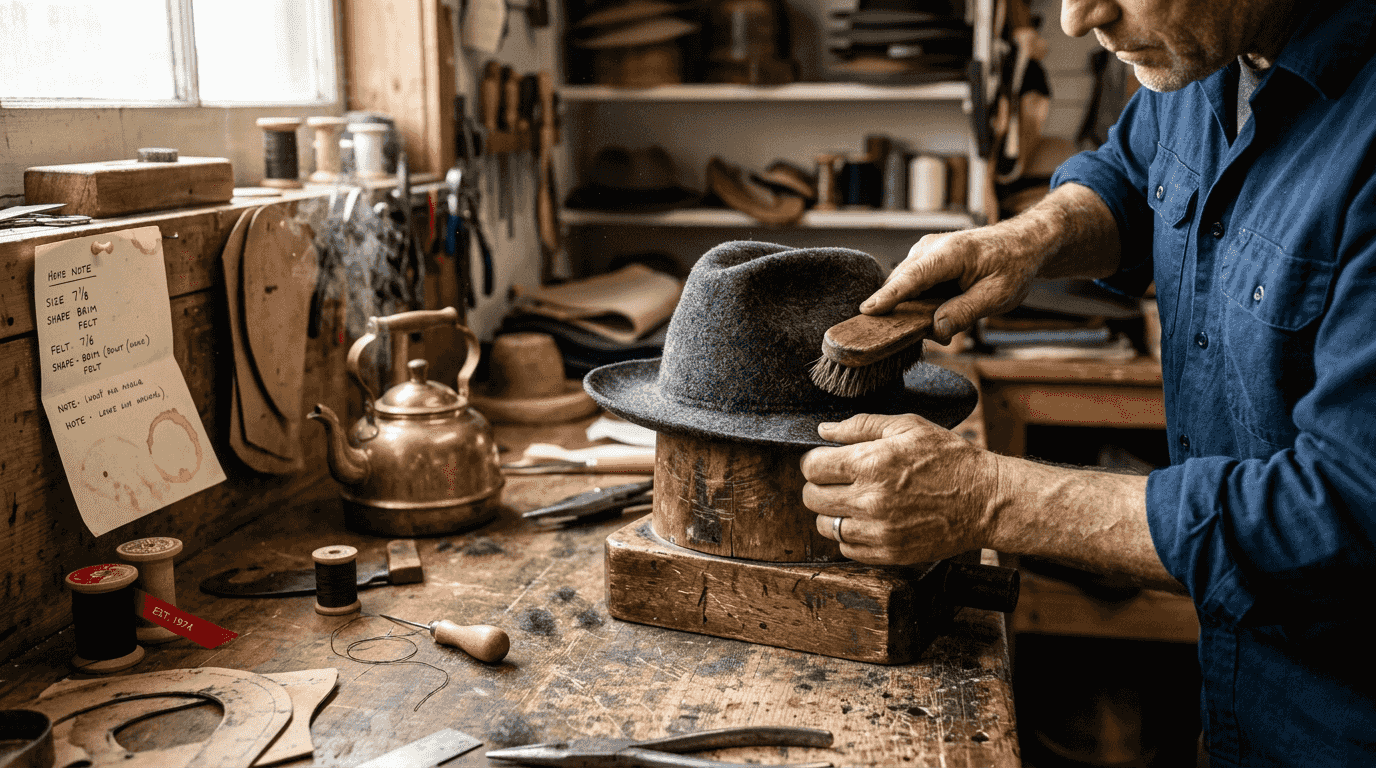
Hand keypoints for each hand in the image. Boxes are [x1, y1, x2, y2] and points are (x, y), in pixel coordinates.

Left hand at [800, 413, 997, 564]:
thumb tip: (824, 430)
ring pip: (824, 526)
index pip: (812, 467)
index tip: (826, 462)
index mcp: (871, 463)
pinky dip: (850, 536)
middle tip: (837, 481)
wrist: (986, 500)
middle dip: (819, 486)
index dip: (815, 462)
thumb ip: (861, 425)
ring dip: (832, 513)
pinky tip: (866, 521)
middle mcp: (870, 500)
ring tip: (852, 502)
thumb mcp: (908, 427)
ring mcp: (879, 531)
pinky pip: (847, 549)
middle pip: (812, 498)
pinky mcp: (889, 553)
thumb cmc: (950, 459)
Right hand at [863, 227, 1042, 343]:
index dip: (889, 296)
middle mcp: (931, 247)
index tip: (867, 311)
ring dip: (913, 309)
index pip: (913, 276)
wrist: (1023, 243)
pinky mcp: (924, 259)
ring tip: (942, 326)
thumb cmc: (1013, 266)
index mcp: (951, 252)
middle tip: (933, 337)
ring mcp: (925, 251)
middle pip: (901, 282)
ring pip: (903, 285)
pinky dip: (918, 302)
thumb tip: (936, 329)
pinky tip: (939, 314)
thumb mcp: (998, 295)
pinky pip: (910, 284)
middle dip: (904, 313)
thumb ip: (966, 312)